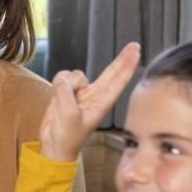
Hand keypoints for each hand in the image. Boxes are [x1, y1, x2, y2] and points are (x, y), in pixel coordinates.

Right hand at [39, 43, 141, 161]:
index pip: (118, 80)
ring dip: (66, 83)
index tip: (136, 51)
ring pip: (74, 74)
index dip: (127, 64)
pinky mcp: (66, 93)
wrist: (55, 146)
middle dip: (121, 59)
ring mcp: (80, 93)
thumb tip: (63, 80)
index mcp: (102, 102)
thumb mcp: (69, 116)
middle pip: (110, 72)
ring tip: (62, 101)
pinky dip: (57, 85)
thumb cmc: (68, 137)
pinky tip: (56, 97)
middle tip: (134, 46)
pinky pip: (61, 78)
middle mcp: (94, 95)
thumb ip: (66, 93)